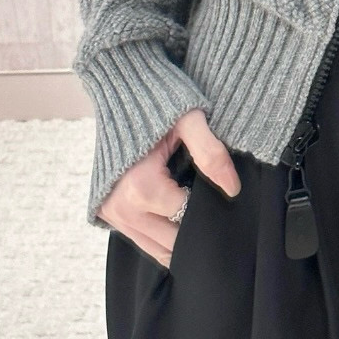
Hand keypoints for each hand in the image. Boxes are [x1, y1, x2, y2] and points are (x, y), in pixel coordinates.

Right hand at [95, 107, 240, 271]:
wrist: (119, 89)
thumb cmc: (157, 100)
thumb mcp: (190, 119)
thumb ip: (211, 153)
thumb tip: (232, 189)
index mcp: (141, 188)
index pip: (186, 219)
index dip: (209, 209)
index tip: (221, 196)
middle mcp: (122, 209)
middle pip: (171, 243)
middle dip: (194, 231)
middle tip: (213, 211)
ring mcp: (111, 215)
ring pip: (155, 248)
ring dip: (177, 238)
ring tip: (196, 214)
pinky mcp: (106, 214)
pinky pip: (140, 238)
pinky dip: (159, 233)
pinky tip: (175, 215)